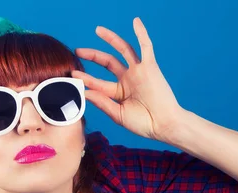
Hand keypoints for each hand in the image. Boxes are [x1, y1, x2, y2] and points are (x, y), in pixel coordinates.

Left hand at [72, 17, 183, 141]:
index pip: (100, 83)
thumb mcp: (119, 114)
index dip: (87, 79)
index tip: (73, 76)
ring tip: (98, 30)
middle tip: (78, 51)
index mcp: (120, 93)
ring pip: (124, 50)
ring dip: (111, 39)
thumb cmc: (143, 124)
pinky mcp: (150, 67)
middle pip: (108, 63)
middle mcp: (129, 79)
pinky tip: (136, 21)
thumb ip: (102, 102)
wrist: (164, 125)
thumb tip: (85, 92)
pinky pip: (146, 47)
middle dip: (93, 56)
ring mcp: (139, 72)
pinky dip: (142, 33)